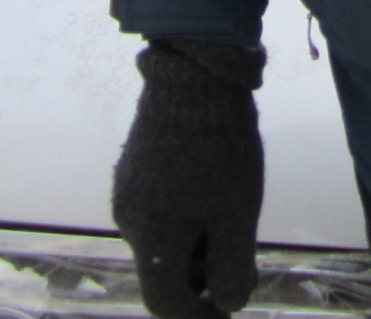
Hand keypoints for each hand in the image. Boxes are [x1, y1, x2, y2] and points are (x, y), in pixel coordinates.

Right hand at [112, 39, 266, 318]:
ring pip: (164, 242)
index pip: (165, 303)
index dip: (199, 315)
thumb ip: (231, 268)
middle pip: (165, 272)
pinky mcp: (133, 171)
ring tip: (233, 215)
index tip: (229, 306)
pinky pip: (159, 213)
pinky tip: (214, 193)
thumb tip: (226, 305)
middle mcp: (129, 221)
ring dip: (197, 245)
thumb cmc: (221, 148)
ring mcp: (127, 192)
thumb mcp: (236, 213)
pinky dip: (186, 219)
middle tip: (242, 256)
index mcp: (150, 238)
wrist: (195, 75)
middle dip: (203, 275)